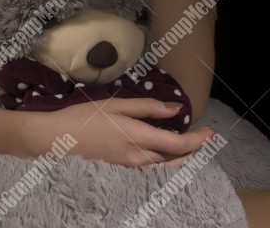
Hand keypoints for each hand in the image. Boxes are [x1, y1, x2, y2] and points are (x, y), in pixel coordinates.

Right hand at [25, 98, 214, 166]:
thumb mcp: (116, 105)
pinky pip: (152, 164)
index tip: (211, 132)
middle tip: (206, 137)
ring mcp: (129, 164)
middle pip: (175, 159)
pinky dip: (165, 156)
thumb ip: (147, 107)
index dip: (197, 141)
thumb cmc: (85, 116)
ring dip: (181, 154)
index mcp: (137, 137)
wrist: (58, 140)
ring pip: (164, 164)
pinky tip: (165, 146)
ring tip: (190, 140)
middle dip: (194, 149)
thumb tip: (175, 109)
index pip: (177, 145)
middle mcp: (137, 157)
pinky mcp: (122, 166)